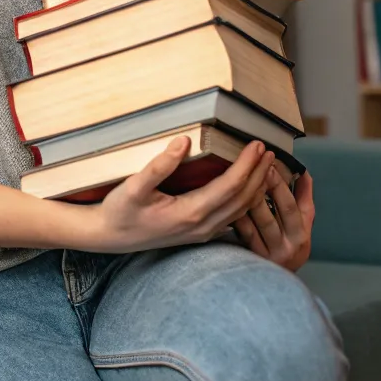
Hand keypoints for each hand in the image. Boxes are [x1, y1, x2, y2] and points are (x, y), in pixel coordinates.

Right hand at [86, 136, 274, 252]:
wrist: (110, 238)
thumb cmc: (120, 211)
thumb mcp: (134, 187)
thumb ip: (159, 165)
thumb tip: (183, 141)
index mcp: (190, 214)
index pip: (230, 186)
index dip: (247, 165)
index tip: (258, 145)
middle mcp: (202, 226)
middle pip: (242, 199)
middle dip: (259, 174)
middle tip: (270, 150)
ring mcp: (202, 233)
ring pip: (240, 210)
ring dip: (256, 187)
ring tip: (266, 165)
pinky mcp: (200, 233)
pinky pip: (233, 216)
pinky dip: (246, 199)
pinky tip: (250, 188)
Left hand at [232, 165, 313, 271]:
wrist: (279, 284)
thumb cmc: (290, 244)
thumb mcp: (304, 224)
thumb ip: (304, 198)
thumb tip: (304, 172)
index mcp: (302, 234)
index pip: (292, 206)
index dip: (281, 185)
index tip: (269, 165)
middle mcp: (288, 246)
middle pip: (274, 213)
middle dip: (262, 188)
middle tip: (251, 168)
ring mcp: (270, 255)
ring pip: (258, 223)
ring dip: (249, 200)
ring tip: (239, 181)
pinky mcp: (254, 260)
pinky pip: (245, 235)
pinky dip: (238, 218)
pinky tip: (230, 204)